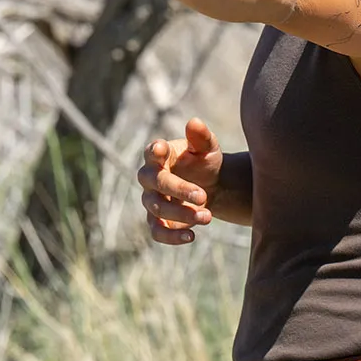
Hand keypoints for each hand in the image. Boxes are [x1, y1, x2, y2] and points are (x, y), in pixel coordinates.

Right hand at [138, 116, 224, 245]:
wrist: (211, 186)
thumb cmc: (204, 163)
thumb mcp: (207, 149)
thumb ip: (201, 137)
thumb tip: (194, 123)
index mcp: (159, 156)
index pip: (151, 153)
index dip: (154, 152)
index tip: (161, 149)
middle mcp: (150, 178)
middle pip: (155, 184)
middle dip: (179, 190)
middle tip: (203, 196)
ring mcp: (151, 201)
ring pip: (157, 209)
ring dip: (181, 214)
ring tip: (207, 216)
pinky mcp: (157, 221)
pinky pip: (157, 232)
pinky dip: (171, 237)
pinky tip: (192, 236)